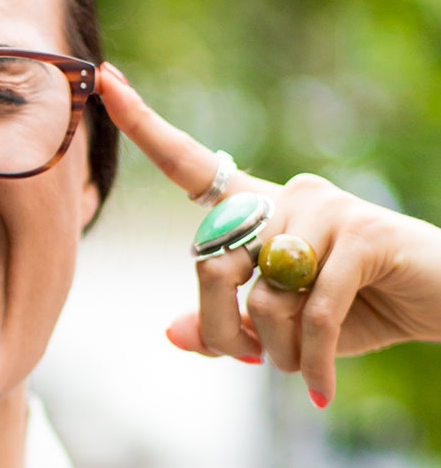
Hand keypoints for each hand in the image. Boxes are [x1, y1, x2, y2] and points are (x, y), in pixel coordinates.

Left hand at [96, 63, 440, 404]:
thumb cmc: (359, 313)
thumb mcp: (284, 331)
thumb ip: (228, 328)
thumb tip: (171, 332)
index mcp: (259, 209)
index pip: (191, 166)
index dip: (145, 128)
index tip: (104, 78)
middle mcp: (285, 195)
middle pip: (212, 262)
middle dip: (221, 331)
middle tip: (251, 364)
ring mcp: (325, 207)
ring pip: (262, 296)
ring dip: (278, 351)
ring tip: (303, 366)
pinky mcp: (363, 232)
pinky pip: (313, 312)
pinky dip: (312, 360)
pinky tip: (320, 389)